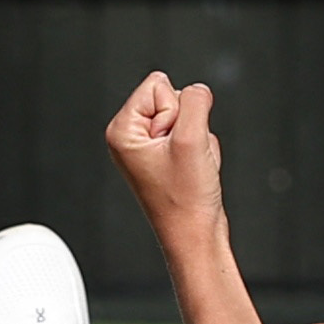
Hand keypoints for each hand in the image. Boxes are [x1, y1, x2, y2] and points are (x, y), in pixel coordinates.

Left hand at [99, 66, 222, 235]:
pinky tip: (196, 174)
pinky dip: (202, 153)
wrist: (197, 238)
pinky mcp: (167, 158)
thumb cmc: (185, 200)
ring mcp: (150, 149)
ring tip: (190, 169)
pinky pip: (195, 136)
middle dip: (189, 126)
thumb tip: (198, 89)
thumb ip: (195, 101)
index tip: (174, 146)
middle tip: (185, 159)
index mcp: (122, 130)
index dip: (175, 112)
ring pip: (189, 118)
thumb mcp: (192, 139)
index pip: (158, 85)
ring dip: (198, 141)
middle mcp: (131, 137)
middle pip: (173, 99)